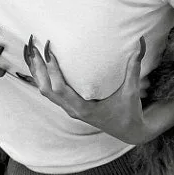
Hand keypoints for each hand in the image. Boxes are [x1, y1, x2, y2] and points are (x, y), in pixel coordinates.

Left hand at [16, 35, 155, 144]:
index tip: (48, 50)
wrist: (131, 131)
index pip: (59, 89)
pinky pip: (51, 92)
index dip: (51, 70)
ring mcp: (70, 109)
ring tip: (32, 52)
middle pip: (46, 89)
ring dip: (38, 73)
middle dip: (38, 68)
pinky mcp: (71, 106)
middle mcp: (73, 110)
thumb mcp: (132, 92)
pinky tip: (41, 64)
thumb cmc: (130, 112)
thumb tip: (140, 43)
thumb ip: (134, 68)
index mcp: (83, 109)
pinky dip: (44, 78)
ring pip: (45, 91)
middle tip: (33, 46)